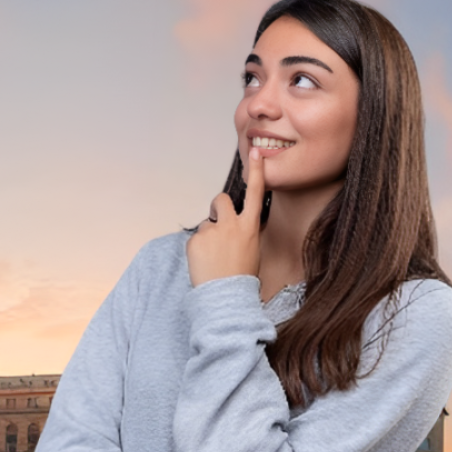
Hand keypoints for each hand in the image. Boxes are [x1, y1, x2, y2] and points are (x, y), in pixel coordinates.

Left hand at [187, 148, 263, 286]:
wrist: (226, 298)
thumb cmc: (241, 280)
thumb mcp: (251, 252)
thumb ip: (243, 235)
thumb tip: (233, 231)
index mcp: (250, 228)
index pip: (256, 193)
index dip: (257, 172)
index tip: (256, 153)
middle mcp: (231, 225)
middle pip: (221, 200)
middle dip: (217, 208)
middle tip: (217, 226)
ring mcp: (212, 231)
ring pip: (206, 225)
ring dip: (208, 237)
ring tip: (213, 259)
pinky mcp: (195, 240)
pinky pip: (195, 240)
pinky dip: (198, 251)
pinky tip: (204, 264)